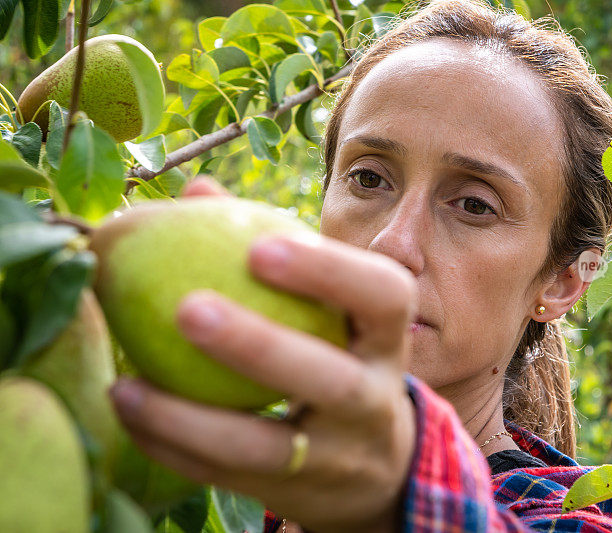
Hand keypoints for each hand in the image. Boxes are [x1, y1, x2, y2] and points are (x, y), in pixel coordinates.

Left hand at [110, 177, 418, 532]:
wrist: (377, 467)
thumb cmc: (341, 358)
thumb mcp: (333, 311)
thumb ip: (276, 249)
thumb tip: (197, 191)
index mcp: (386, 337)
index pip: (384, 295)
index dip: (329, 270)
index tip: (258, 245)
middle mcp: (375, 398)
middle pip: (329, 377)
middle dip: (260, 345)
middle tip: (185, 308)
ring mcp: (340, 455)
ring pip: (271, 447)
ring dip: (192, 419)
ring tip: (126, 387)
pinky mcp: (300, 495)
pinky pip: (230, 476)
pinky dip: (175, 448)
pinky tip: (131, 413)